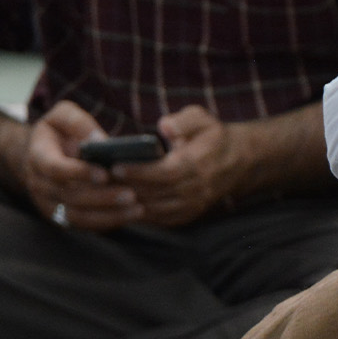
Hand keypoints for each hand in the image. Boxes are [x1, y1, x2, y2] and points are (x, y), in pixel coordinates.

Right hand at [14, 101, 143, 231]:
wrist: (41, 156)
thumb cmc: (57, 132)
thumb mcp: (62, 115)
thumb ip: (79, 123)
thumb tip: (101, 141)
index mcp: (38, 156)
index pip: (55, 169)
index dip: (79, 173)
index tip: (105, 174)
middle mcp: (39, 184)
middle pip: (71, 196)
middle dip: (102, 197)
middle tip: (131, 194)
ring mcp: (49, 204)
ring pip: (78, 216)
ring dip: (109, 214)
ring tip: (136, 209)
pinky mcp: (61, 217)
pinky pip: (84, 225)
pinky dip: (107, 222)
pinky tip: (129, 215)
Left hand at [110, 105, 254, 227]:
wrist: (237, 162)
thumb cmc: (212, 136)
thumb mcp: (202, 118)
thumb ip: (184, 121)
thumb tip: (164, 127)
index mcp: (198, 164)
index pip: (165, 172)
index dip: (140, 172)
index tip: (116, 166)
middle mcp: (197, 189)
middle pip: (156, 193)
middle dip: (127, 188)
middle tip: (100, 180)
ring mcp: (194, 205)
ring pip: (156, 210)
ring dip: (130, 203)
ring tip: (105, 192)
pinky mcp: (189, 214)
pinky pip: (161, 219)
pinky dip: (141, 214)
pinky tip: (122, 204)